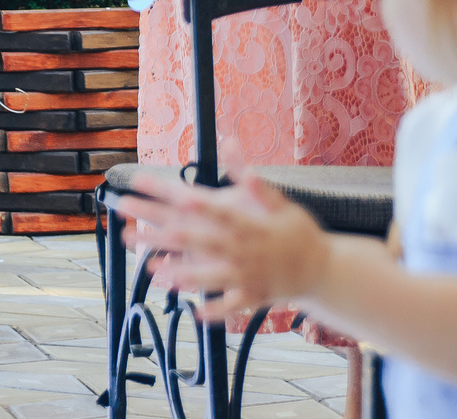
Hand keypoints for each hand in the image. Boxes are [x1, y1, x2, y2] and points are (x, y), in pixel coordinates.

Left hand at [118, 171, 329, 318]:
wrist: (326, 271)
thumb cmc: (299, 232)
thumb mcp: (281, 202)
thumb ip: (253, 180)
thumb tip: (232, 145)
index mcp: (248, 225)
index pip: (211, 208)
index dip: (186, 199)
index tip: (159, 190)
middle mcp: (244, 251)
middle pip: (198, 242)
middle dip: (162, 237)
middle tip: (131, 232)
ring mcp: (248, 276)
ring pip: (208, 277)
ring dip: (178, 273)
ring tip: (152, 270)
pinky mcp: (253, 297)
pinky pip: (230, 306)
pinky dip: (213, 310)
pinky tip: (193, 311)